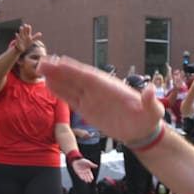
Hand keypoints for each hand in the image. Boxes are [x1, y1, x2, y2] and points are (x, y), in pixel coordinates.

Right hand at [14, 24, 41, 53]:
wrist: (22, 48)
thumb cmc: (27, 43)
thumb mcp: (32, 40)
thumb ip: (36, 37)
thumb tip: (40, 33)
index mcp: (27, 35)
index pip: (28, 31)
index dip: (28, 29)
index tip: (29, 26)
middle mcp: (24, 36)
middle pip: (25, 32)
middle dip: (25, 28)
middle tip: (25, 25)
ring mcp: (21, 38)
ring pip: (21, 34)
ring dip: (21, 31)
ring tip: (21, 27)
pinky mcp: (18, 42)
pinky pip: (17, 39)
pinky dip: (17, 37)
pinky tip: (16, 34)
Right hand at [37, 56, 164, 143]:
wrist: (142, 131)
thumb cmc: (148, 119)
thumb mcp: (153, 111)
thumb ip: (150, 101)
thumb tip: (151, 89)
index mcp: (111, 87)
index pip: (90, 77)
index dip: (74, 70)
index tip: (59, 62)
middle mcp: (100, 90)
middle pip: (76, 78)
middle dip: (59, 70)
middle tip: (41, 62)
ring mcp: (93, 98)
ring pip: (71, 86)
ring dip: (56, 78)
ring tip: (40, 70)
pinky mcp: (88, 109)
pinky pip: (72, 98)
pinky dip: (60, 92)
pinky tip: (49, 85)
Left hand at [72, 158, 97, 182]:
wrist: (76, 160)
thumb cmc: (83, 161)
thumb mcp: (88, 162)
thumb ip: (92, 165)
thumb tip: (97, 166)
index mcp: (88, 169)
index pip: (90, 174)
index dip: (91, 176)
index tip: (92, 179)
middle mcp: (85, 172)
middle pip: (87, 176)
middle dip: (88, 178)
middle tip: (90, 181)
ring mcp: (81, 172)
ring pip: (84, 176)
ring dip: (85, 179)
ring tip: (87, 181)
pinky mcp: (78, 173)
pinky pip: (80, 176)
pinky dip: (81, 177)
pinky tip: (83, 179)